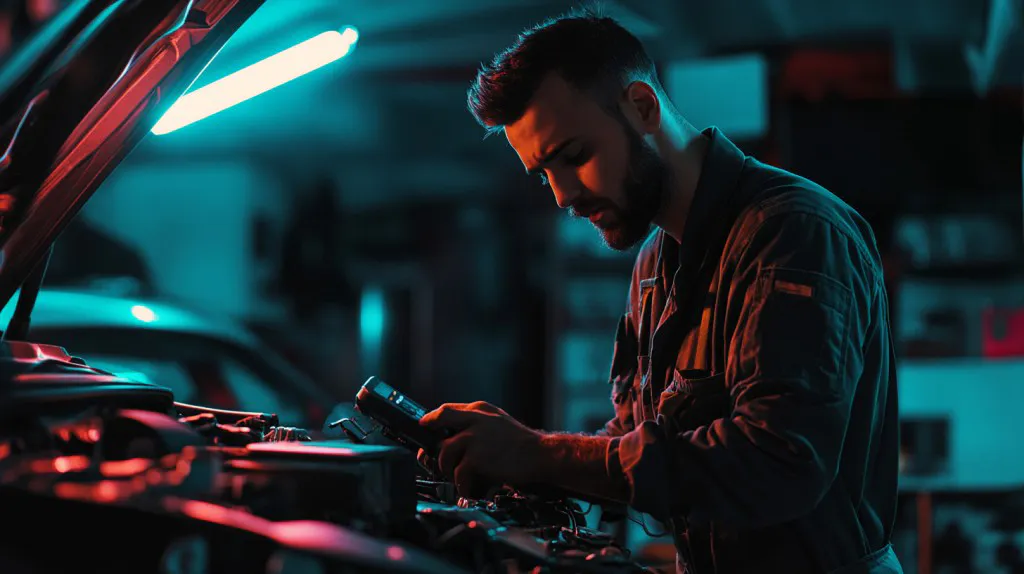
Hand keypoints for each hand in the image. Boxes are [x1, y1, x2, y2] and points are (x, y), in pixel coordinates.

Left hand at [418, 401, 540, 497]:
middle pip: (439, 425)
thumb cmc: (521, 444)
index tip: (424, 427)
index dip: (431, 420)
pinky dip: (462, 485)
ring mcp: (475, 437)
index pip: (446, 410)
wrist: (541, 455)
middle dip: (433, 445)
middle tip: (433, 459)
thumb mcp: (498, 424)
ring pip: (445, 453)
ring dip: (448, 469)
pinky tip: (468, 488)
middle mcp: (475, 420)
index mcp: (480, 410)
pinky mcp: (477, 457)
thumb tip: (451, 439)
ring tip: (459, 478)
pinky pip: (458, 473)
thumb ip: (476, 425)